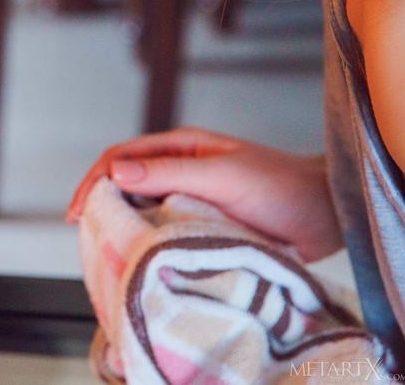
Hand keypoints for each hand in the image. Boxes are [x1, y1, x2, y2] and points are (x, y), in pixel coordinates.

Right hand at [65, 127, 341, 261]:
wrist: (326, 214)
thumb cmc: (280, 187)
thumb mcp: (222, 175)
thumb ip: (170, 172)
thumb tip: (116, 173)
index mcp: (180, 147)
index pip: (120, 158)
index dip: (93, 182)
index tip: (78, 212)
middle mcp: (180, 169)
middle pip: (125, 183)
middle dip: (100, 205)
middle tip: (84, 235)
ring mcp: (191, 196)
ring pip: (142, 208)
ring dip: (122, 224)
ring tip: (104, 248)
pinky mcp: (202, 222)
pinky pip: (164, 229)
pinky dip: (146, 240)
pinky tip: (138, 256)